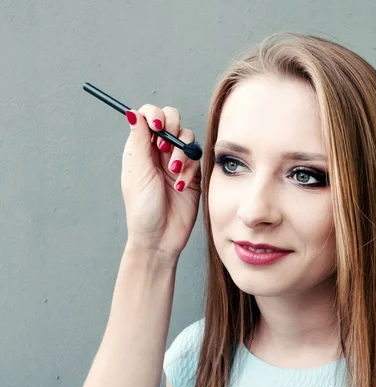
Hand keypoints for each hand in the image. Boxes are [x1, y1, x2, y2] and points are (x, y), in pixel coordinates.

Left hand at [121, 104, 200, 261]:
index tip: (157, 128)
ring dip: (181, 152)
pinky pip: (197, 158)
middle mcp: (158, 152)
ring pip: (187, 137)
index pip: (148, 116)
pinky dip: (189, 168)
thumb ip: (138, 140)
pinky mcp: (192, 174)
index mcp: (140, 148)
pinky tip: (180, 184)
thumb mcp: (138, 172)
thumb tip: (132, 112)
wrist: (160, 237)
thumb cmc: (143, 210)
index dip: (155, 115)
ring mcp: (176, 162)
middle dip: (172, 129)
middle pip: (171, 120)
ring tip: (173, 172)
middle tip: (165, 149)